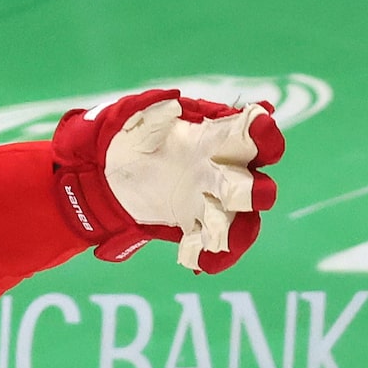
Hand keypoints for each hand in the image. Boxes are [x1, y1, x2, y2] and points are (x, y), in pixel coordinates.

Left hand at [50, 89, 282, 272]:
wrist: (104, 174)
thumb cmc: (128, 137)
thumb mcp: (133, 119)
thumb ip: (152, 111)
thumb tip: (171, 103)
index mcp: (214, 137)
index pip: (251, 134)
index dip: (263, 133)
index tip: (261, 134)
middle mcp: (219, 169)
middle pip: (250, 183)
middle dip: (253, 190)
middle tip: (252, 196)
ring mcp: (208, 200)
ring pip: (238, 219)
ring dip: (237, 230)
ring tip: (226, 240)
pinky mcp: (192, 224)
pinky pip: (211, 243)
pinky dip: (212, 255)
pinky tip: (201, 265)